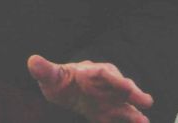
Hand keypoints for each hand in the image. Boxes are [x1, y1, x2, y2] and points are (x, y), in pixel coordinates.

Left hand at [27, 55, 153, 122]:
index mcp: (92, 72)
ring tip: (144, 121)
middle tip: (145, 101)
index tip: (125, 85)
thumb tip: (32, 61)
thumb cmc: (62, 80)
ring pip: (126, 105)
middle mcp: (107, 85)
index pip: (106, 73)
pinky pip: (121, 118)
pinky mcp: (111, 114)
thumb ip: (45, 70)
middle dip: (133, 93)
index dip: (115, 79)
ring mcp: (111, 100)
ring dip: (134, 113)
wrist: (67, 92)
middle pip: (123, 87)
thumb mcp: (52, 76)